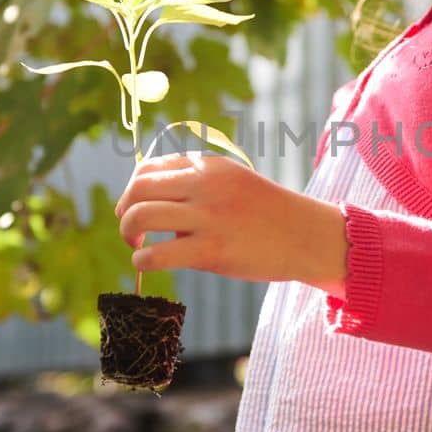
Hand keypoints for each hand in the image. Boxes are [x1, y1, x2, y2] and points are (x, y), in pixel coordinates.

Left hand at [112, 152, 347, 294]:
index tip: (135, 209)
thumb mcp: (232, 184)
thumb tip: (152, 207)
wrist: (307, 235)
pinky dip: (143, 261)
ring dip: (128, 234)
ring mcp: (208, 217)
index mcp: (207, 166)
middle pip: (137, 189)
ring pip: (140, 217)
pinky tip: (150, 264)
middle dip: (124, 212)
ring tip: (138, 248)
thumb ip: (195, 187)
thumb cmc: (268, 215)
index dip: (132, 191)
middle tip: (131, 232)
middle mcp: (204, 185)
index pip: (148, 168)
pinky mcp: (212, 250)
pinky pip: (157, 254)